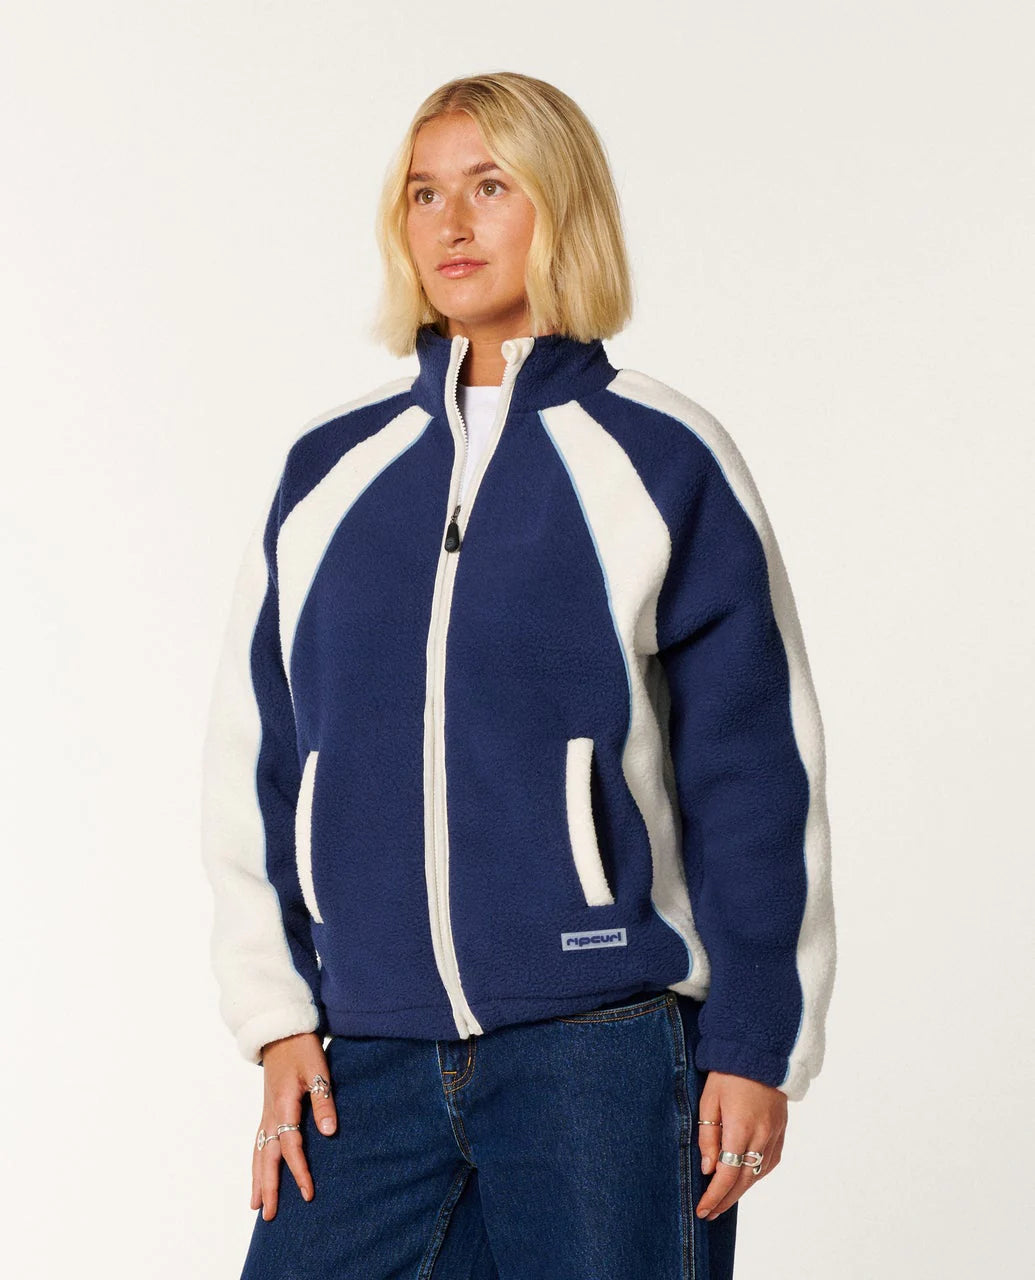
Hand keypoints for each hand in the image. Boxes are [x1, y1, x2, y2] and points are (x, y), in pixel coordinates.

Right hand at [250, 1032, 337, 1220]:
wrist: (282, 1032)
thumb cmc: (302, 1049)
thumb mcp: (319, 1071)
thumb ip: (324, 1102)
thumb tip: (329, 1134)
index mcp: (284, 1105)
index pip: (291, 1147)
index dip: (299, 1171)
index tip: (307, 1193)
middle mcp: (270, 1113)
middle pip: (266, 1157)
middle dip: (268, 1187)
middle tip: (268, 1216)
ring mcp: (266, 1112)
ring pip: (258, 1152)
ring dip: (257, 1178)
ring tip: (256, 1205)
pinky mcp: (266, 1109)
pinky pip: (258, 1141)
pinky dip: (255, 1161)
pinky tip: (257, 1171)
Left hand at [694, 1071, 786, 1220]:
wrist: (760, 1052)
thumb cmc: (728, 1073)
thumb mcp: (708, 1100)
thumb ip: (707, 1136)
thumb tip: (707, 1169)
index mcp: (741, 1128)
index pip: (727, 1175)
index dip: (714, 1196)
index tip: (702, 1210)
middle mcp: (762, 1136)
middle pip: (744, 1181)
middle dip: (726, 1200)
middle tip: (710, 1213)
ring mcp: (775, 1134)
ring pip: (759, 1174)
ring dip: (741, 1190)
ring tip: (723, 1200)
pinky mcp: (782, 1130)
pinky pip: (770, 1161)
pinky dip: (757, 1174)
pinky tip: (744, 1178)